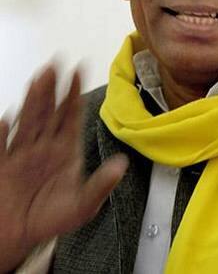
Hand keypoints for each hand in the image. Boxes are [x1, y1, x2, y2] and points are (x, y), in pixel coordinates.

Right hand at [0, 66, 128, 272]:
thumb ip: (101, 185)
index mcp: (64, 149)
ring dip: (33, 99)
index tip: (78, 70)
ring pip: (27, 120)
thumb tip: (122, 165)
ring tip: (39, 78)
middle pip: (48, 111)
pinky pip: (0, 146)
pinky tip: (5, 119)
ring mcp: (21, 152)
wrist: (19, 236)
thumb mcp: (83, 206)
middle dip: (52, 88)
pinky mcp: (1, 164)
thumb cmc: (52, 218)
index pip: (70, 115)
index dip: (74, 94)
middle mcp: (44, 145)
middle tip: (56, 64)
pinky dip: (1, 133)